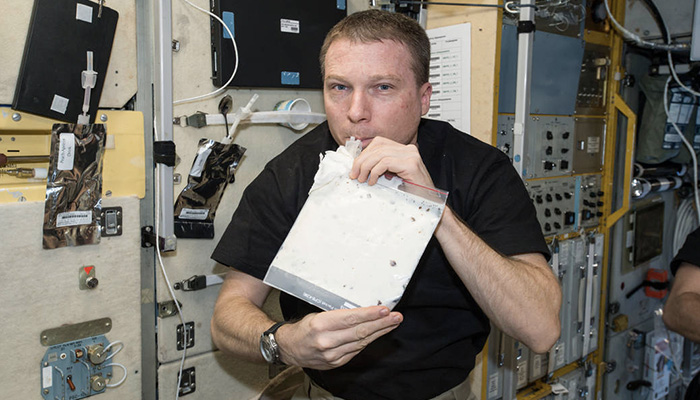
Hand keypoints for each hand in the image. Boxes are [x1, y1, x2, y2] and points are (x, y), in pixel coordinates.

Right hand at [277, 306, 402, 369]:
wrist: (288, 348)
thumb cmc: (303, 328)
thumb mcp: (317, 314)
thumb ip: (338, 314)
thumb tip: (363, 310)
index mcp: (320, 325)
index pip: (351, 319)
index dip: (370, 315)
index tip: (384, 310)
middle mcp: (326, 341)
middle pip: (360, 332)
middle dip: (381, 324)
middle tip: (396, 317)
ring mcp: (331, 355)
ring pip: (361, 342)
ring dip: (379, 332)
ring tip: (392, 323)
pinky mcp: (335, 363)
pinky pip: (356, 351)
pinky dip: (368, 341)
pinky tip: (377, 334)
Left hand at [349, 136, 434, 187]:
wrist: (430, 202)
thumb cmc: (412, 192)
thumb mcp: (394, 176)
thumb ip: (382, 168)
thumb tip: (361, 166)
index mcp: (404, 150)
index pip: (379, 143)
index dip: (364, 154)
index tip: (356, 167)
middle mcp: (408, 149)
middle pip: (378, 146)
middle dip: (362, 160)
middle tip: (355, 174)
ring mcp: (411, 155)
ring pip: (379, 154)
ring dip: (366, 167)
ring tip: (362, 179)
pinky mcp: (411, 164)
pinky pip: (386, 163)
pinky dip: (375, 172)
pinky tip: (373, 181)